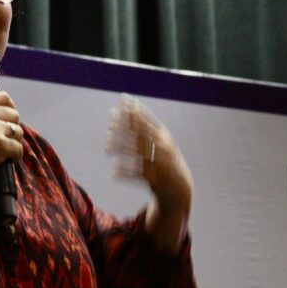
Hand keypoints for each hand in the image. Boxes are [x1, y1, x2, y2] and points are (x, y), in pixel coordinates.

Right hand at [0, 91, 24, 181]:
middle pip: (14, 114)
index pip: (3, 97)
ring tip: (5, 151)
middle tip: (6, 139)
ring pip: (18, 132)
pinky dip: (15, 156)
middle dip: (13, 127)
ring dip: (14, 142)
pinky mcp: (1, 145)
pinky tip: (8, 160)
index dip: (10, 108)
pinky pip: (18, 149)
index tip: (9, 118)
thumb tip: (2, 116)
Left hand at [107, 95, 192, 252]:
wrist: (180, 187)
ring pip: (138, 154)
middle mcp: (164, 149)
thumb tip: (131, 108)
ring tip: (106, 146)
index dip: (134, 111)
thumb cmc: (167, 159)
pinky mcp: (155, 180)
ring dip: (122, 149)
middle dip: (126, 127)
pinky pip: (137, 174)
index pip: (147, 121)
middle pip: (141, 135)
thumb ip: (147, 126)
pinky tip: (113, 170)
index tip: (122, 100)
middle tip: (110, 121)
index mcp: (164, 138)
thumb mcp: (161, 141)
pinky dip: (125, 172)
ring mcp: (160, 164)